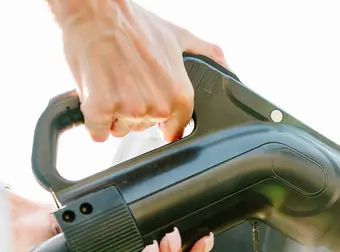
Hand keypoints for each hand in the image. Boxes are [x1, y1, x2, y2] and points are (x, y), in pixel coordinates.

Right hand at [47, 0, 228, 141]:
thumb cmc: (134, 23)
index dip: (159, 119)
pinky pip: (97, 133)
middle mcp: (158, 106)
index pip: (173, 130)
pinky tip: (96, 94)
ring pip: (120, 130)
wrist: (96, 10)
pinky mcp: (100, 109)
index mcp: (180, 95)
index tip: (149, 103)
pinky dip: (94, 120)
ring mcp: (130, 109)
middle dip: (133, 110)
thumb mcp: (180, 37)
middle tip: (126, 80)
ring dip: (112, 114)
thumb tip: (227, 69)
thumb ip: (208, 54)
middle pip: (143, 129)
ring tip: (112, 82)